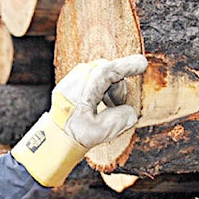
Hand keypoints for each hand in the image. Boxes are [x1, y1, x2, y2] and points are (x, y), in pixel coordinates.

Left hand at [11, 55, 147, 186]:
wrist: (56, 135)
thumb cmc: (76, 133)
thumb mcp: (100, 131)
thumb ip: (119, 119)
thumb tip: (130, 112)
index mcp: (83, 89)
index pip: (108, 71)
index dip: (127, 66)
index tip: (142, 64)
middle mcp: (77, 78)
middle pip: (107, 71)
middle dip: (118, 86)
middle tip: (116, 104)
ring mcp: (73, 77)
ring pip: (102, 73)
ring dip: (110, 88)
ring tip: (107, 107)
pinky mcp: (72, 80)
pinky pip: (94, 76)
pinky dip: (102, 88)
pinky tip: (99, 103)